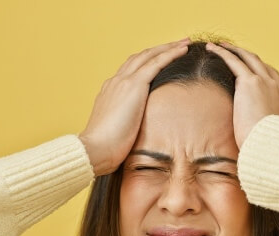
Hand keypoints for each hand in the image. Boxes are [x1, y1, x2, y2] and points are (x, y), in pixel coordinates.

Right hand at [79, 39, 191, 175]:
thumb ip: (126, 126)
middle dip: (158, 49)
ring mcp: (124, 81)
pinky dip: (170, 53)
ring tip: (183, 43)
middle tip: (176, 44)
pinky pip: (156, 62)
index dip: (146, 63)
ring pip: (149, 55)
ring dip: (167, 47)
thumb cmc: (104, 149)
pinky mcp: (134, 85)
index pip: (130, 71)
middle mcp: (115, 82)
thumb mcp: (116, 132)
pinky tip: (182, 49)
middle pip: (139, 58)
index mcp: (110, 92)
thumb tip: (136, 135)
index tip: (159, 60)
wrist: (95, 149)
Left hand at [204, 42, 278, 148]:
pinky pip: (235, 61)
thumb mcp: (276, 143)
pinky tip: (213, 48)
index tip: (254, 74)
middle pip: (264, 66)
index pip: (275, 83)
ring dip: (236, 51)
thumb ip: (270, 138)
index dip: (264, 75)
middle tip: (238, 54)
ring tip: (222, 47)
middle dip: (250, 59)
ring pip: (250, 59)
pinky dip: (223, 53)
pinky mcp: (250, 82)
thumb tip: (262, 147)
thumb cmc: (273, 151)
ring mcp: (266, 83)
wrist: (273, 146)